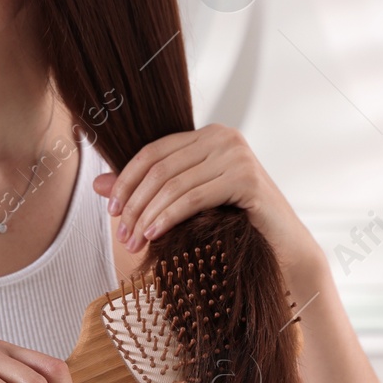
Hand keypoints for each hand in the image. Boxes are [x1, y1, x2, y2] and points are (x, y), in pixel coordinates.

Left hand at [92, 124, 327, 292]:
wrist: (283, 246)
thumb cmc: (235, 224)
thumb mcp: (187, 203)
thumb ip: (147, 190)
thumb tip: (98, 185)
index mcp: (208, 135)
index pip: (153, 151)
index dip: (126, 179)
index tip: (110, 209)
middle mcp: (223, 137)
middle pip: (160, 168)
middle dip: (134, 203)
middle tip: (121, 234)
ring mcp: (237, 155)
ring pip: (173, 183)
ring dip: (147, 214)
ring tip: (133, 241)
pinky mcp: (247, 178)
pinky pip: (193, 197)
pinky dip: (168, 216)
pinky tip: (155, 234)